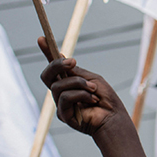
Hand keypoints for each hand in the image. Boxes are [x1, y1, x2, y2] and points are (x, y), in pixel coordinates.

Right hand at [39, 38, 147, 156]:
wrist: (114, 117)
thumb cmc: (107, 99)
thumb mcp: (92, 79)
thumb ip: (76, 72)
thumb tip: (62, 58)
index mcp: (69, 82)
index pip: (54, 67)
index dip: (47, 53)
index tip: (42, 38)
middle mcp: (62, 93)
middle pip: (46, 75)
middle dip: (56, 65)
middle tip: (71, 62)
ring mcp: (61, 104)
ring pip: (58, 86)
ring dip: (78, 84)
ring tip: (93, 90)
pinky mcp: (63, 115)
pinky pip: (65, 98)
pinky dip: (81, 95)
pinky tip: (92, 100)